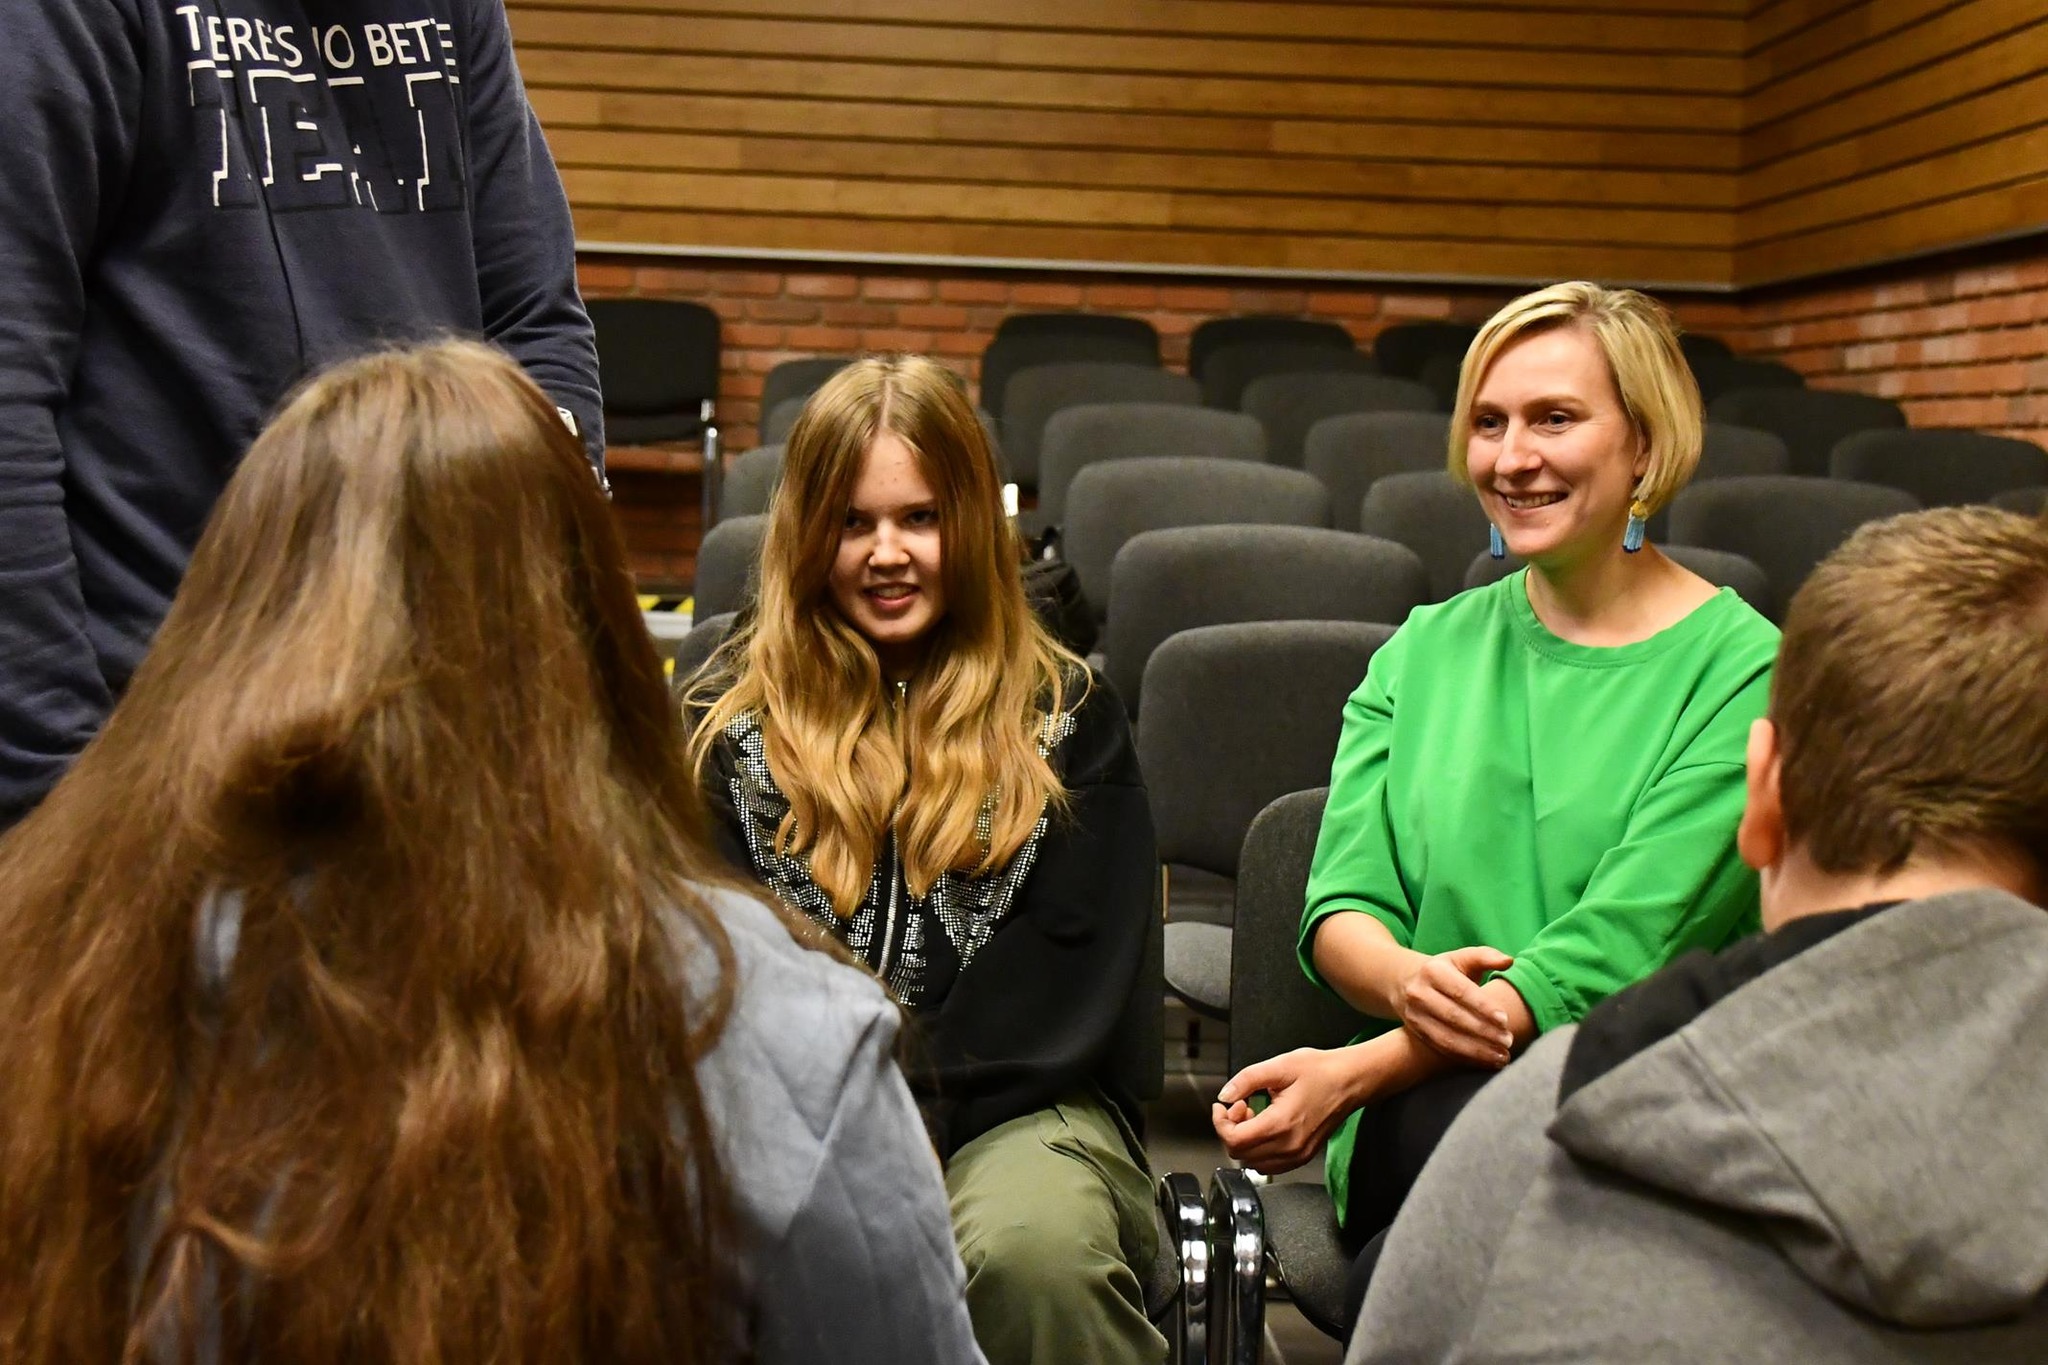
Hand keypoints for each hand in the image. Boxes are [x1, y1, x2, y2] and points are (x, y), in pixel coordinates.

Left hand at [1210, 1047, 1367, 1174]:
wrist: (1350, 1081)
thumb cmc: (1320, 1071)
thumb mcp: (1279, 1065)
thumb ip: (1246, 1080)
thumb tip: (1225, 1095)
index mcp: (1281, 1124)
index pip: (1235, 1140)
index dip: (1220, 1123)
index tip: (1222, 1107)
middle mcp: (1290, 1146)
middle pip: (1240, 1154)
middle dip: (1231, 1129)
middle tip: (1241, 1106)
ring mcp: (1298, 1154)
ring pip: (1253, 1162)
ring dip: (1245, 1141)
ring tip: (1255, 1115)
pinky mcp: (1303, 1156)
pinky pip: (1270, 1164)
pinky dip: (1259, 1149)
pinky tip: (1266, 1127)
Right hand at [1394, 946, 1515, 1066]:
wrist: (1406, 982)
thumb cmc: (1445, 970)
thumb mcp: (1461, 958)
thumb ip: (1485, 957)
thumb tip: (1509, 961)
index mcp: (1433, 971)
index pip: (1461, 991)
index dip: (1483, 1006)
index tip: (1505, 1020)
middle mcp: (1419, 993)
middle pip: (1454, 1016)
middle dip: (1484, 1031)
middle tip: (1509, 1040)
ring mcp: (1414, 1015)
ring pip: (1447, 1037)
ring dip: (1476, 1050)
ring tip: (1501, 1056)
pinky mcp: (1415, 1032)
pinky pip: (1441, 1048)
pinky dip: (1465, 1057)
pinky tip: (1486, 1061)